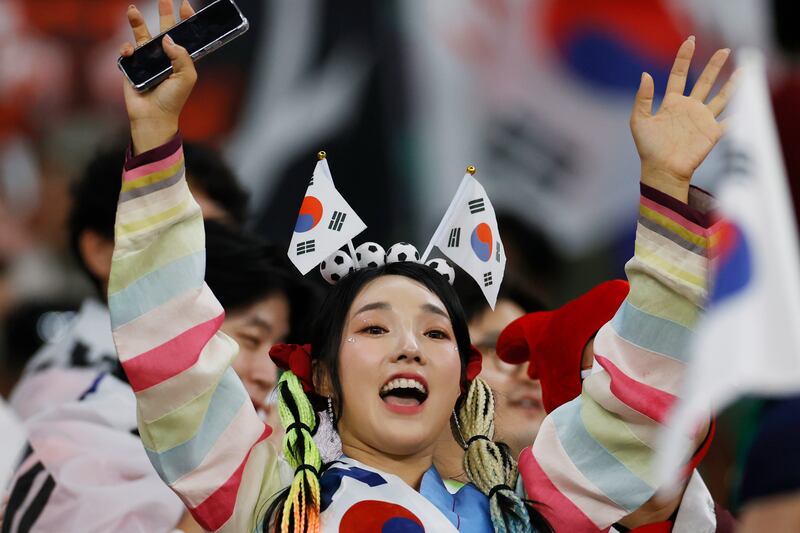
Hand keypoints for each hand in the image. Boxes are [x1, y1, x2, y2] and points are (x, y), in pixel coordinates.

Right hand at [120, 0, 196, 154]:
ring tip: (133, 10)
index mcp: (180, 60)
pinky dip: (127, 49)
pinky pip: (128, 51)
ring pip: (142, 36)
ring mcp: (147, 61)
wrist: (152, 116)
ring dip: (137, 22)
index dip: (185, 21)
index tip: (185, 5)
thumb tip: (168, 38)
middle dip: (163, 14)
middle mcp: (164, 58)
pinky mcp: (132, 66)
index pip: (184, 36)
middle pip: (164, 30)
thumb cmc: (172, 100)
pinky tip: (129, 52)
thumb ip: (182, 57)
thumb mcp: (186, 78)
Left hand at [631, 37, 737, 201]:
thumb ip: (643, 98)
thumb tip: (645, 74)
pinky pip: (729, 122)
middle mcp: (689, 108)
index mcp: (671, 103)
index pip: (679, 75)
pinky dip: (739, 114)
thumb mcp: (639, 121)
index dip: (684, 58)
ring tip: (743, 70)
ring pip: (721, 97)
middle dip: (714, 65)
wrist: (661, 170)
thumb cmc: (648, 148)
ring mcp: (702, 120)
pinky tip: (746, 105)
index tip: (690, 41)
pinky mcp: (712, 133)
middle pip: (704, 81)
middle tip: (723, 50)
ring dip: (732, 84)